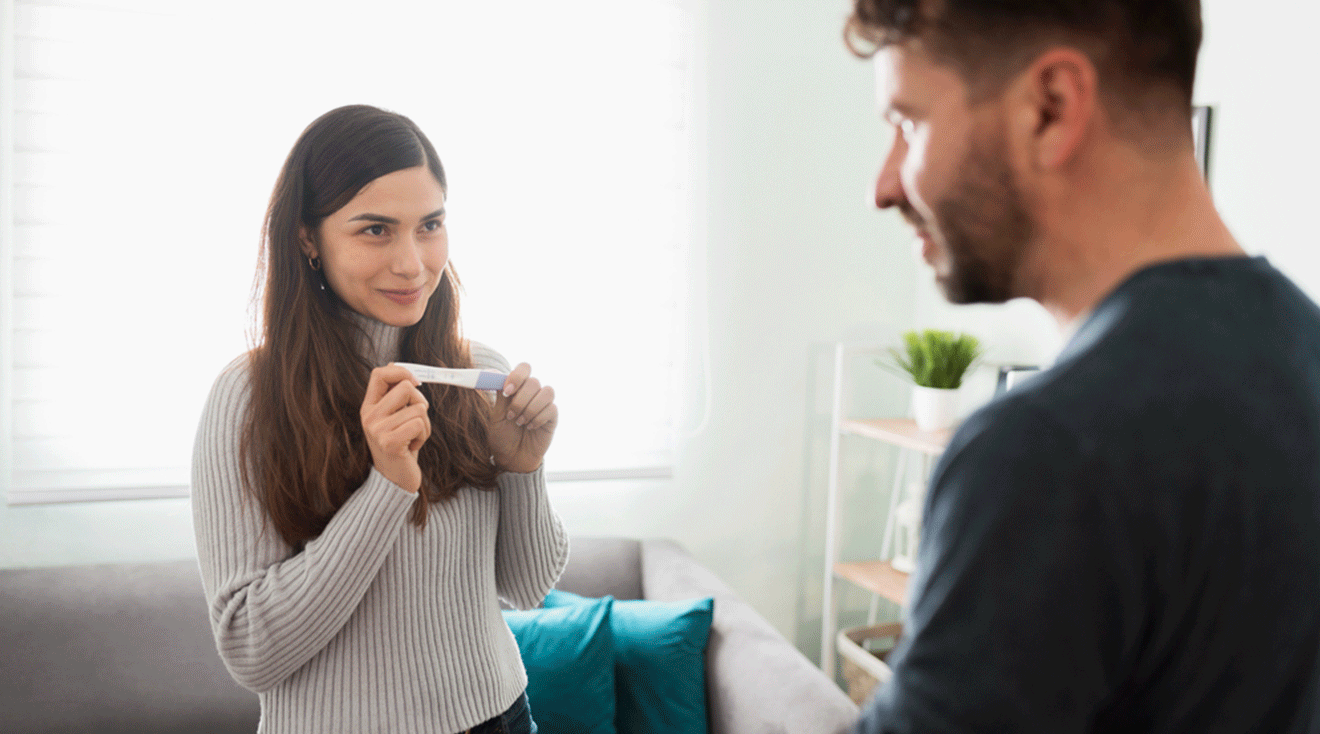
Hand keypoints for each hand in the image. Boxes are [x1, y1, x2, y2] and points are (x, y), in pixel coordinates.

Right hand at [361, 364, 430, 492]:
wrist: (395, 479)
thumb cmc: (401, 444)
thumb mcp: (395, 416)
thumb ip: (396, 395)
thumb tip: (399, 367)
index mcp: (369, 406)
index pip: (379, 374)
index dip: (401, 372)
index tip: (415, 383)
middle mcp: (369, 416)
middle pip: (406, 388)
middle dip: (420, 402)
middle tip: (415, 420)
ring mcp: (377, 430)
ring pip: (418, 408)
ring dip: (424, 424)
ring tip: (413, 437)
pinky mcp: (390, 443)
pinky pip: (419, 424)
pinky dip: (424, 435)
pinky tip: (413, 446)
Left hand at [489, 363, 556, 473]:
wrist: (512, 458)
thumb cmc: (502, 436)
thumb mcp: (496, 415)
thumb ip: (499, 394)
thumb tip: (492, 372)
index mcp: (518, 388)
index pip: (524, 369)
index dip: (517, 376)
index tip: (507, 391)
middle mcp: (532, 393)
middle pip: (534, 382)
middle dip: (520, 400)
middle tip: (512, 415)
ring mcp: (543, 404)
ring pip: (546, 392)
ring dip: (530, 409)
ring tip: (520, 422)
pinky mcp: (552, 417)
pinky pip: (551, 409)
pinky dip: (538, 418)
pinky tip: (530, 427)